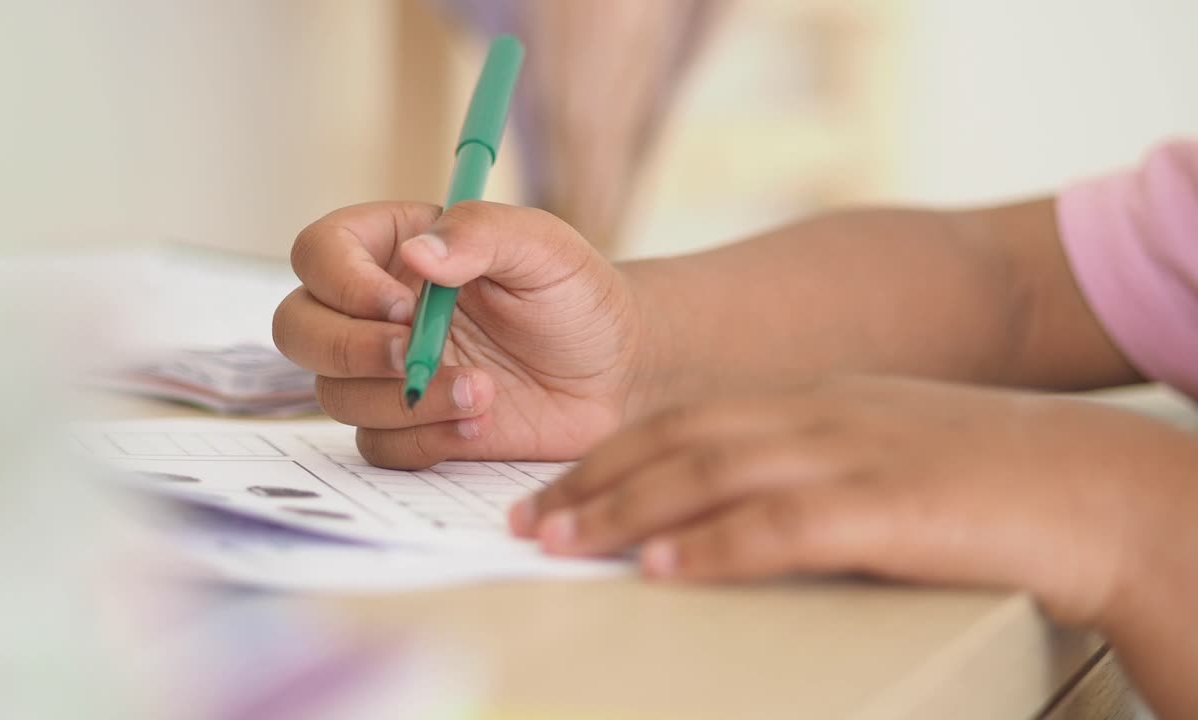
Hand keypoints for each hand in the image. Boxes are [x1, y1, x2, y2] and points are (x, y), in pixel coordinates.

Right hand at [272, 201, 649, 467]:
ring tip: (484, 391)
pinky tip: (481, 424)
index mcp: (395, 248)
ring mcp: (388, 373)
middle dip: (349, 349)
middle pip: (299, 329)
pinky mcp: (411, 427)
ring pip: (335, 394)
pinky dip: (425, 439)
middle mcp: (377, 310)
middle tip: (413, 356)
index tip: (402, 301)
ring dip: (403, 400)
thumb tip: (418, 255)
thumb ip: (483, 234)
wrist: (616, 373)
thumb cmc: (578, 298)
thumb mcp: (545, 248)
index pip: (318, 252)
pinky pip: (379, 445)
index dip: (340, 280)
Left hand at [509, 375, 1197, 630]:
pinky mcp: (887, 505)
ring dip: (625, 510)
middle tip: (528, 518)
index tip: (557, 489)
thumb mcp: (879, 448)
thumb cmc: (983, 477)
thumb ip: (807, 463)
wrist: (1090, 485)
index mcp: (813, 400)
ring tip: (562, 540)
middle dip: (593, 481)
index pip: (687, 418)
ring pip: (709, 473)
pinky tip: (663, 567)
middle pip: (677, 438)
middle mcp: (818, 415)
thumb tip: (729, 509)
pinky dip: (712, 547)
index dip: (612, 455)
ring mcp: (850, 453)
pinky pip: (779, 524)